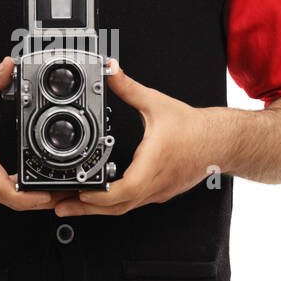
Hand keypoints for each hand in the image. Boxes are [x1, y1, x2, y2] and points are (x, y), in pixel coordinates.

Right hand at [0, 56, 59, 210]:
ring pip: (5, 200)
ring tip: (51, 187)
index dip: (29, 197)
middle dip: (40, 198)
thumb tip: (7, 67)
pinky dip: (14, 193)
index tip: (48, 193)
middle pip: (12, 200)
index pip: (4, 190)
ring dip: (29, 198)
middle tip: (63, 190)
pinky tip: (26, 184)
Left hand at [52, 58, 221, 215]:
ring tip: (69, 206)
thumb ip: (129, 87)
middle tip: (59, 205)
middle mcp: (156, 182)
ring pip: (123, 209)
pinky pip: (131, 204)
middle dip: (86, 208)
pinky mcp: (159, 192)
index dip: (102, 196)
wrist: (221, 142)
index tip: (81, 192)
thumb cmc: (195, 128)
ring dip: (95, 211)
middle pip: (118, 207)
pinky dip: (110, 205)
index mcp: (154, 162)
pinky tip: (96, 201)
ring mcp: (158, 191)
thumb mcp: (156, 103)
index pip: (127, 189)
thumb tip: (110, 70)